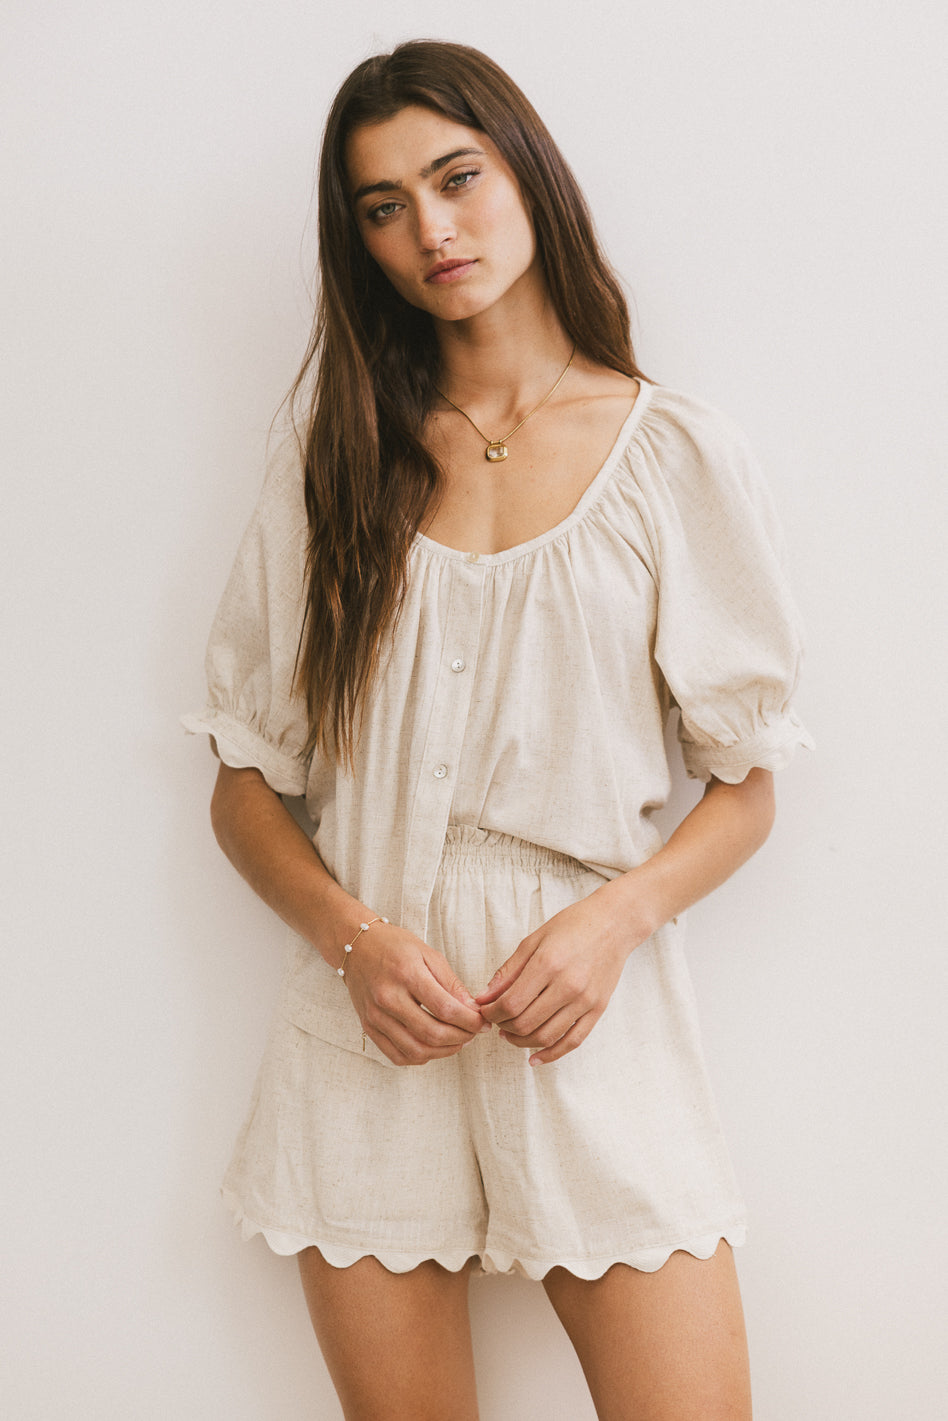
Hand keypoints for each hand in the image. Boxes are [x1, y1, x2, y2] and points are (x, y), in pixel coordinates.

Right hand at [343, 920, 488, 1066]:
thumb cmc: (394, 946)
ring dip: (443, 1051)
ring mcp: (375, 1016)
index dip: (469, 1020)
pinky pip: (397, 1055)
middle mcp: (388, 997)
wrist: (356, 947)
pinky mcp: (368, 1027)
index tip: (482, 1022)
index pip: (445, 1008)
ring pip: (416, 1050)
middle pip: (432, 1033)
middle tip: (473, 1033)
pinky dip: (420, 1057)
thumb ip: (450, 982)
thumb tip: (472, 1009)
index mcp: (406, 974)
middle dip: (461, 1037)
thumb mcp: (427, 953)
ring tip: (457, 1041)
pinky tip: (433, 1046)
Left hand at [475, 885, 643, 1064]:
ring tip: (510, 1035)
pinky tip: (535, 1058)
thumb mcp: (534, 940)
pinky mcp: (598, 1009)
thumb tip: (484, 997)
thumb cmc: (572, 926)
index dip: (492, 1012)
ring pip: (546, 1036)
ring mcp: (585, 1000)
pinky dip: (551, 1054)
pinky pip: (572, 1041)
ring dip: (521, 1042)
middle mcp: (568, 985)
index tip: (485, 1010)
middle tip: (496, 1021)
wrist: (614, 924)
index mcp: (548, 964)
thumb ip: (508, 971)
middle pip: (526, 1023)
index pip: (511, 1003)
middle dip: (504, 1027)